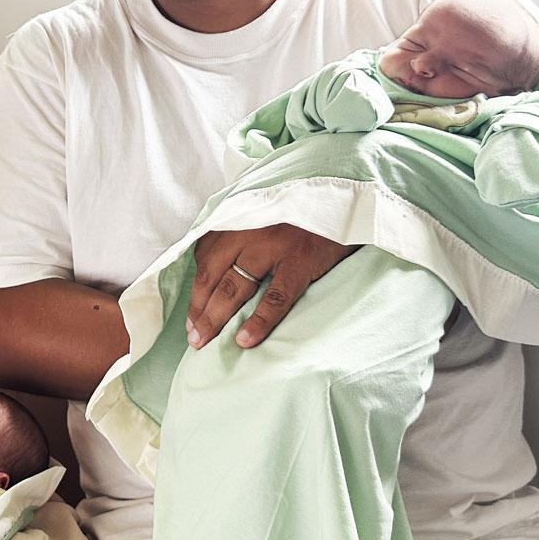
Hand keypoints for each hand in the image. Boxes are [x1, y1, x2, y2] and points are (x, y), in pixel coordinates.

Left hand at [186, 225, 357, 348]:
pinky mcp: (300, 260)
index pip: (205, 257)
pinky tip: (245, 340)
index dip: (196, 289)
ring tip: (203, 341)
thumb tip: (221, 272)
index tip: (191, 314)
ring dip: (215, 317)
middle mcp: (249, 230)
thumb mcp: (265, 211)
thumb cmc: (303, 210)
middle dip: (198, 308)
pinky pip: (275, 297)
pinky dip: (258, 321)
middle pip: (213, 275)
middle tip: (193, 336)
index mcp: (238, 218)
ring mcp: (273, 245)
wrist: (347, 198)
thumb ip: (242, 233)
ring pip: (235, 287)